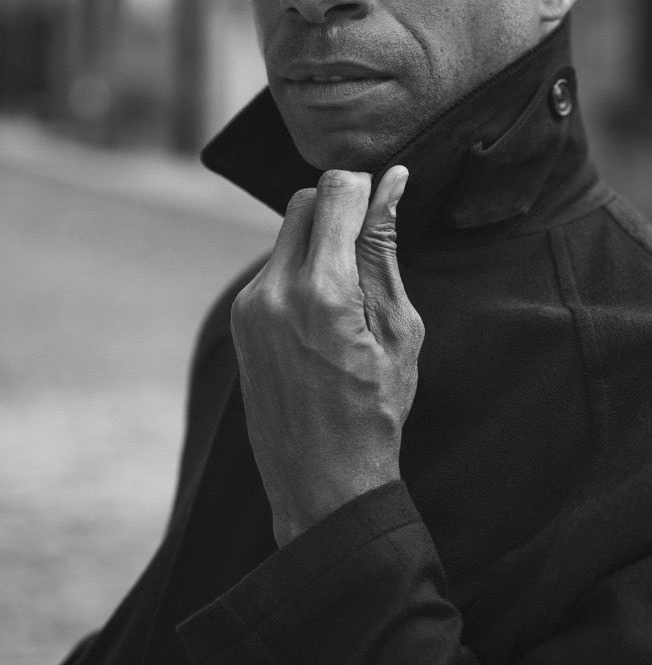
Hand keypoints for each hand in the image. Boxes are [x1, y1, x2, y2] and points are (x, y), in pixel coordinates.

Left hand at [230, 166, 423, 547]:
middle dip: (339, 208)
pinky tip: (325, 313)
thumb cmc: (375, 410)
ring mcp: (249, 306)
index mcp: (321, 292)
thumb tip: (390, 184)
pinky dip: (302, 269)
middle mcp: (272, 291)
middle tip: (370, 245)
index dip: (366, 187)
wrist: (322, 480)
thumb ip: (384, 249)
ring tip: (351, 292)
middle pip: (303, 201)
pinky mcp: (240, 319)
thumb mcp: (398, 329)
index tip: (386, 197)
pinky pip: (273, 266)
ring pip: (286, 232)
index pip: (335, 192)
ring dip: (319, 240)